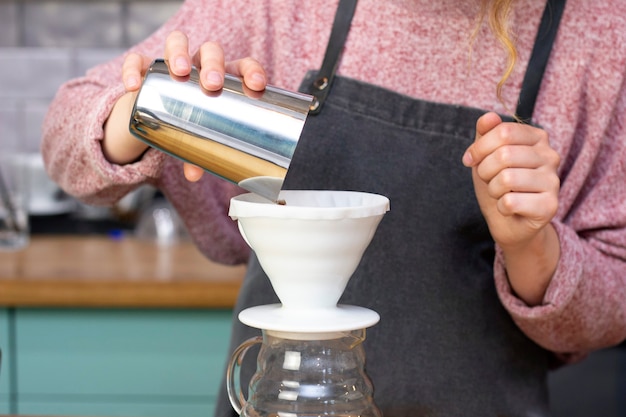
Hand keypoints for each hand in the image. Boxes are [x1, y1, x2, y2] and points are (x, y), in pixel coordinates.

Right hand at [104, 31, 267, 181]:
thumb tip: (194, 175)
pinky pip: (137, 60)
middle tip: (212, 84)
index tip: (257, 86)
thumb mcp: (198, 136)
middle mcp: (200, 63)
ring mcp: (173, 61)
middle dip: (213, 64)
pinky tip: (134, 85)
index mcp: (223, 77)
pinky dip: (134, 69)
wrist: (159, 111)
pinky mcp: (145, 66)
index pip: (243, 66)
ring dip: (178, 53)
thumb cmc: (190, 120)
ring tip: (178, 71)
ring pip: (177, 42)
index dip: (251, 71)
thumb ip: (197, 153)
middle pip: (210, 51)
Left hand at [462, 112, 560, 304]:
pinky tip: (509, 208)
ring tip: (499, 193)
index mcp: (537, 138)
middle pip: (504, 155)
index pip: (503, 132)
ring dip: (493, 189)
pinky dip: (501, 207)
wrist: (509, 222)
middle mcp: (550, 156)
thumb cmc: (497, 184)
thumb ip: (485, 134)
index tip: (469, 159)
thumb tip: (488, 117)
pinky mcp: (550, 206)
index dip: (479, 147)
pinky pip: (511, 202)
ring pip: (507, 179)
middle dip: (484, 170)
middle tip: (488, 180)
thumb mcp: (486, 155)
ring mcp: (553, 181)